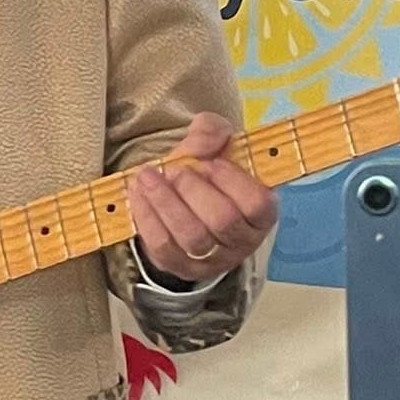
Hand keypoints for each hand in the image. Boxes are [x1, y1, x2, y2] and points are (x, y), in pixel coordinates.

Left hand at [127, 113, 277, 284]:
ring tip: (148, 176)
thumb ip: (212, 132)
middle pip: (222, 221)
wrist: (181, 206)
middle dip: (193, 190)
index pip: (257, 204)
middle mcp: (242, 241)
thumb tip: (206, 135)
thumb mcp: (214, 148)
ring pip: (191, 236)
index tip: (212, 163)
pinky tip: (137, 192)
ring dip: (165, 202)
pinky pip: (162, 245)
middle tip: (174, 170)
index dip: (234, 182)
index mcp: (262, 214)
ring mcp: (211, 259)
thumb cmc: (207, 178)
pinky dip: (146, 216)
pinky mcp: (180, 267)